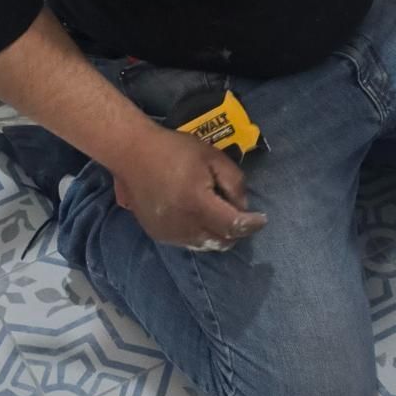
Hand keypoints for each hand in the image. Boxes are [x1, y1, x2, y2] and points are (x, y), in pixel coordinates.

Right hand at [110, 126, 267, 251]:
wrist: (133, 153)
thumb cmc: (175, 150)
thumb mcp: (212, 156)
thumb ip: (234, 181)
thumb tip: (242, 205)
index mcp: (196, 204)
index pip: (232, 225)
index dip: (251, 224)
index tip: (262, 219)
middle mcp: (183, 225)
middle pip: (221, 241)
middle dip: (237, 232)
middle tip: (242, 216)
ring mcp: (169, 233)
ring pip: (205, 245)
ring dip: (218, 234)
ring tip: (222, 217)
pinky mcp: (159, 235)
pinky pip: (188, 242)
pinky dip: (200, 234)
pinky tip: (201, 218)